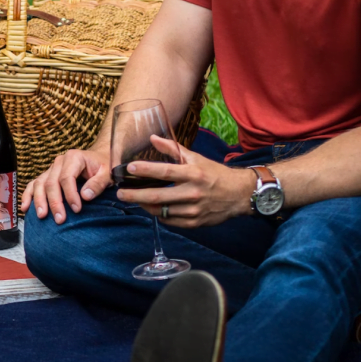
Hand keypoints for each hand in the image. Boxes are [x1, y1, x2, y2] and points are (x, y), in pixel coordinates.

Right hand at [22, 147, 111, 223]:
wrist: (99, 159)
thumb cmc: (103, 167)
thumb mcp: (107, 173)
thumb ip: (98, 183)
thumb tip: (85, 196)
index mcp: (73, 158)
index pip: (67, 178)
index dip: (70, 195)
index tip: (77, 209)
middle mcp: (59, 162)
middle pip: (51, 183)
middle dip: (54, 202)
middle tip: (60, 219)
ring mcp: (51, 169)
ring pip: (39, 184)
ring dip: (39, 201)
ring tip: (42, 216)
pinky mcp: (46, 176)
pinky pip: (33, 185)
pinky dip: (28, 196)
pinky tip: (25, 208)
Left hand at [117, 136, 256, 227]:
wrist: (240, 194)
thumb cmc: (215, 173)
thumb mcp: (196, 158)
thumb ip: (172, 149)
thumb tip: (152, 138)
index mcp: (193, 174)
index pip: (164, 172)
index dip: (145, 170)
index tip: (129, 168)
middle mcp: (193, 192)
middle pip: (157, 196)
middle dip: (134, 195)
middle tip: (120, 193)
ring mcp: (194, 210)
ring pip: (161, 211)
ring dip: (144, 205)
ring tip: (134, 199)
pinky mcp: (195, 223)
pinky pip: (170, 221)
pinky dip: (159, 215)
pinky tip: (152, 208)